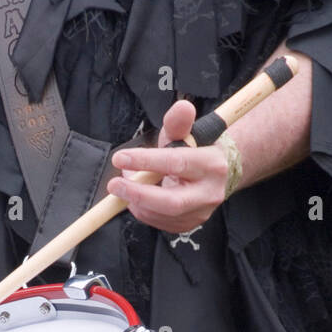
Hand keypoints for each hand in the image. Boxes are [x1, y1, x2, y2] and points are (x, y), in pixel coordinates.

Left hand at [107, 99, 228, 235]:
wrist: (217, 175)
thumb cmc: (195, 150)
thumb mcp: (186, 132)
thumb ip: (179, 122)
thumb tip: (182, 106)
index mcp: (211, 164)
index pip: (176, 163)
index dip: (145, 161)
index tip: (120, 158)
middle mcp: (209, 193)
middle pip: (171, 202)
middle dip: (138, 194)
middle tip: (114, 185)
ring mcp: (200, 213)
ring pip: (161, 214)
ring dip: (136, 201)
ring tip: (126, 184)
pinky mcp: (189, 225)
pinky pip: (159, 223)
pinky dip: (142, 210)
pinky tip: (136, 197)